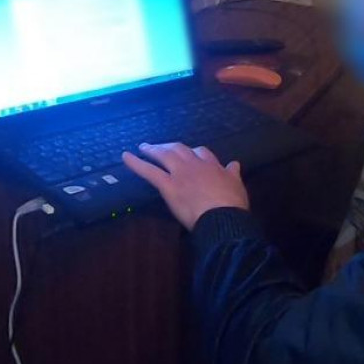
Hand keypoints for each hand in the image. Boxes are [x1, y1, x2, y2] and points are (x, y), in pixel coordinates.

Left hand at [121, 143, 248, 230]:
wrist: (222, 217)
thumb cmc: (232, 205)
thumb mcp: (237, 185)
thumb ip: (233, 174)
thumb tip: (234, 164)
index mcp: (212, 165)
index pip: (201, 152)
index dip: (194, 152)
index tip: (190, 153)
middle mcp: (195, 165)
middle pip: (180, 149)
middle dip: (169, 146)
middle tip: (160, 147)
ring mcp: (180, 173)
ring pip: (164, 155)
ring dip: (152, 149)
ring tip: (143, 147)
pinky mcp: (168, 186)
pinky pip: (149, 171)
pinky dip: (136, 163)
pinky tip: (125, 157)